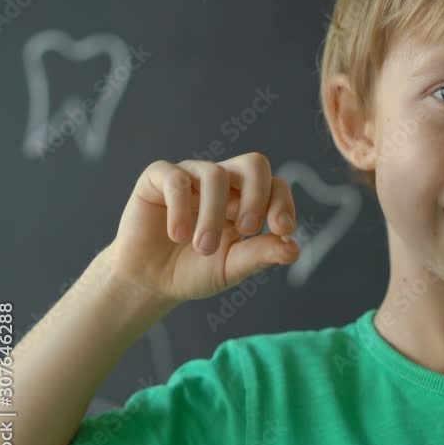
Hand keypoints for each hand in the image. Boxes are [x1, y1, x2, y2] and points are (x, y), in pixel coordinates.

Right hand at [106, 152, 299, 304]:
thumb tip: (294, 248)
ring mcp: (191, 176)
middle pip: (254, 163)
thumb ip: (261, 255)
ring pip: (216, 174)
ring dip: (213, 215)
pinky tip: (178, 235)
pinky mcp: (158, 178)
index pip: (276, 186)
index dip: (283, 203)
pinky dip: (181, 208)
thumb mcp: (232, 267)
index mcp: (246, 201)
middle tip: (248, 230)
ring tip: (204, 248)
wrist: (149, 281)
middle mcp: (223, 183)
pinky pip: (177, 178)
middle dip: (258, 195)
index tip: (282, 230)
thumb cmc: (194, 271)